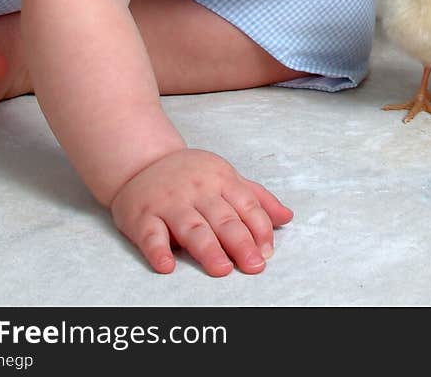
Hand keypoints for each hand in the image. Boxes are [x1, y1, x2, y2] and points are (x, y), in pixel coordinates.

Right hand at [110, 148, 292, 274]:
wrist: (143, 161)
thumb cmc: (191, 175)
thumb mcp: (226, 178)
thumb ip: (257, 199)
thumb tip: (287, 217)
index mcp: (221, 179)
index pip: (246, 205)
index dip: (259, 228)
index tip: (267, 251)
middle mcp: (197, 190)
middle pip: (222, 218)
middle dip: (240, 242)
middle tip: (254, 265)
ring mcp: (169, 202)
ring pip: (191, 227)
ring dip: (207, 248)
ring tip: (222, 268)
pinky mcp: (143, 216)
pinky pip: (150, 235)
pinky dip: (158, 250)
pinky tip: (167, 265)